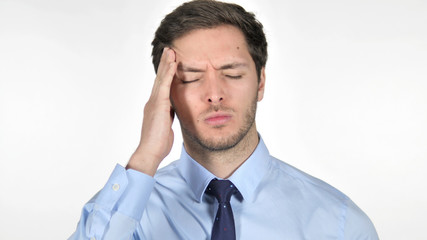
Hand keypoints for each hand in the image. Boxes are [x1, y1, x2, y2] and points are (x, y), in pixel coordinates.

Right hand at [126, 48, 176, 175]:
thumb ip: (169, 116)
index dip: (165, 74)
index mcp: (155, 107)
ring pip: (161, 78)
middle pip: (159, 78)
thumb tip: (174, 111)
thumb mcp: (167, 126)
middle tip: (168, 50)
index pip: (161, 86)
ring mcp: (154, 102)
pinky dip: (169, 72)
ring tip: (170, 50)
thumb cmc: (158, 144)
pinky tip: (173, 62)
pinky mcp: (159, 104)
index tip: (170, 62)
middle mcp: (153, 102)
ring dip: (166, 63)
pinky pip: (165, 85)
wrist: (150, 152)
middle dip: (164, 64)